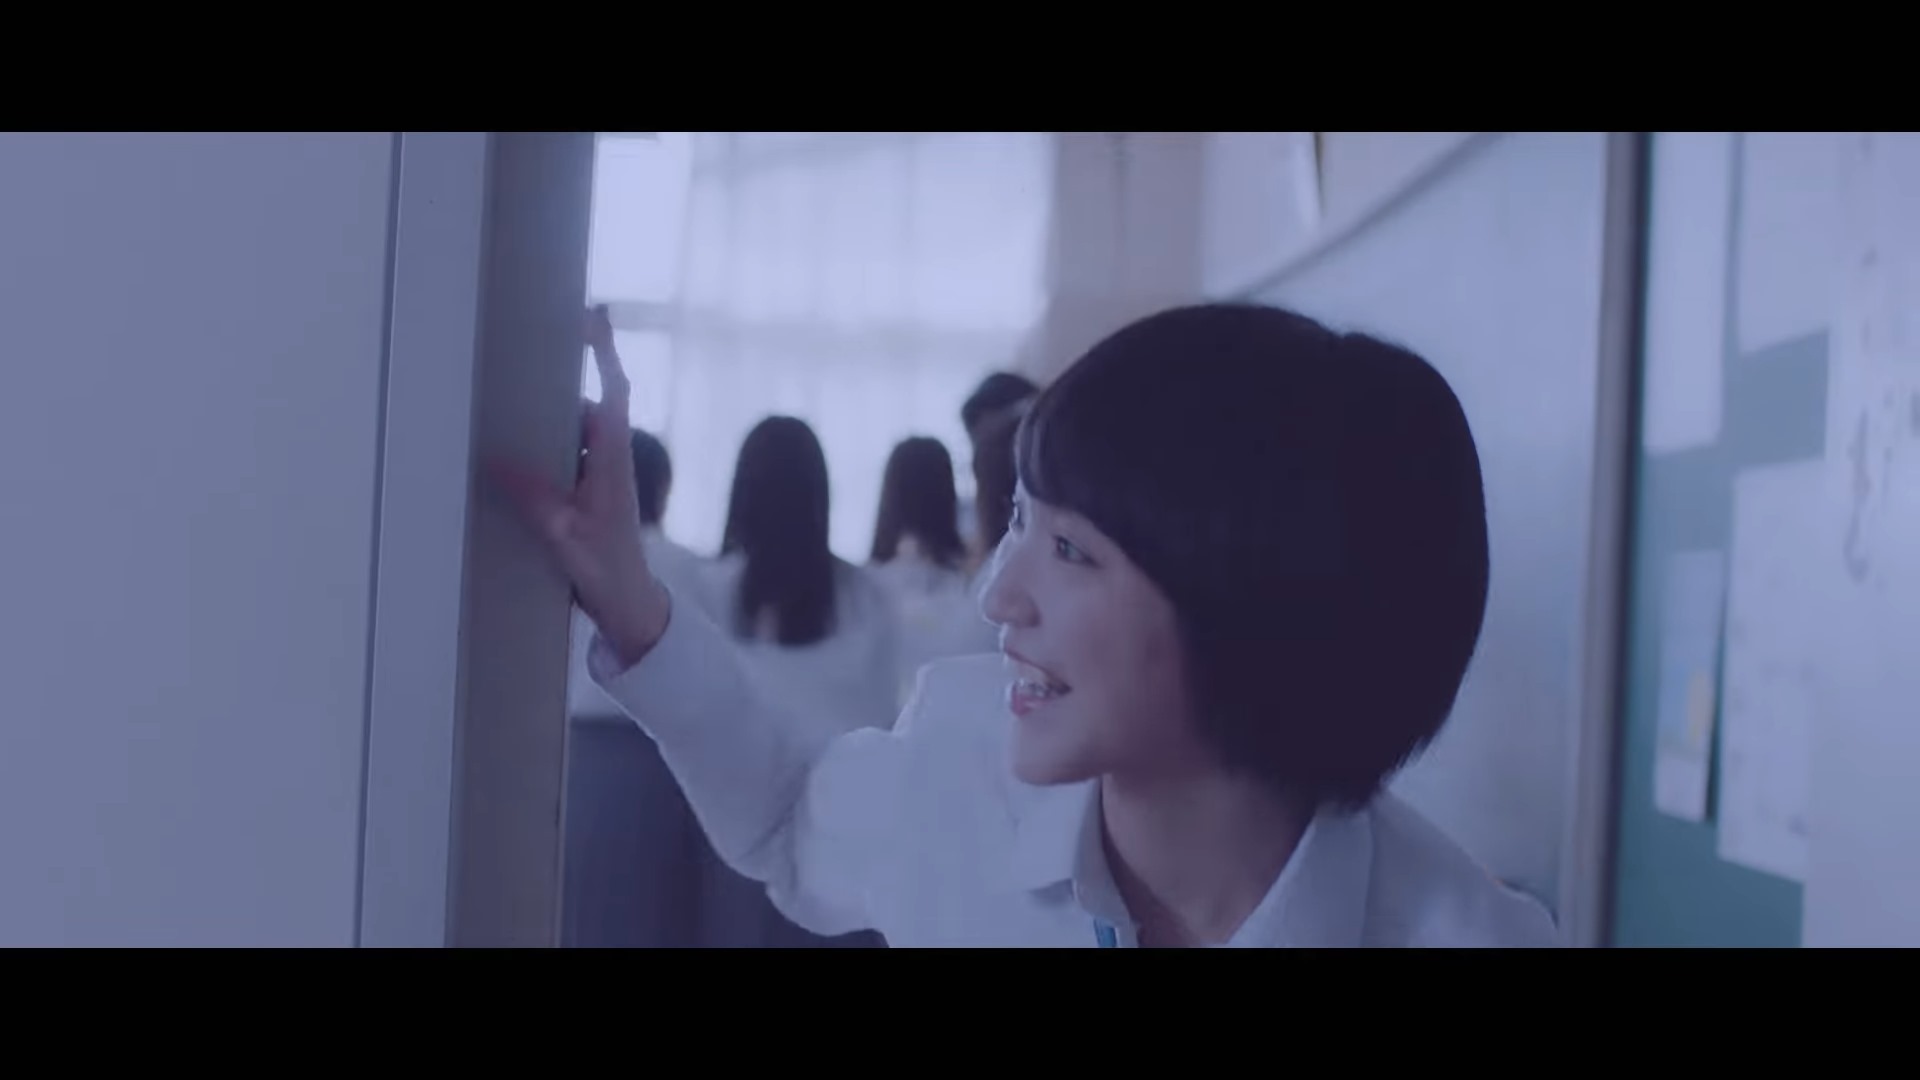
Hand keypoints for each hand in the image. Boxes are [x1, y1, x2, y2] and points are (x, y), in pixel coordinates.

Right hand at [490, 303, 669, 665]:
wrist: (628, 602)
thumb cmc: (606, 568)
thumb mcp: (563, 532)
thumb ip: (532, 496)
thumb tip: (494, 460)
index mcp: (613, 460)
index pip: (613, 392)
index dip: (603, 352)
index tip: (590, 317)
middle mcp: (610, 458)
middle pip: (585, 405)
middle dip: (557, 384)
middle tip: (525, 356)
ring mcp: (601, 473)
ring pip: (571, 432)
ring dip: (545, 423)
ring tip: (507, 406)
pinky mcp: (589, 489)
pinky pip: (564, 456)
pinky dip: (542, 451)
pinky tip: (511, 457)